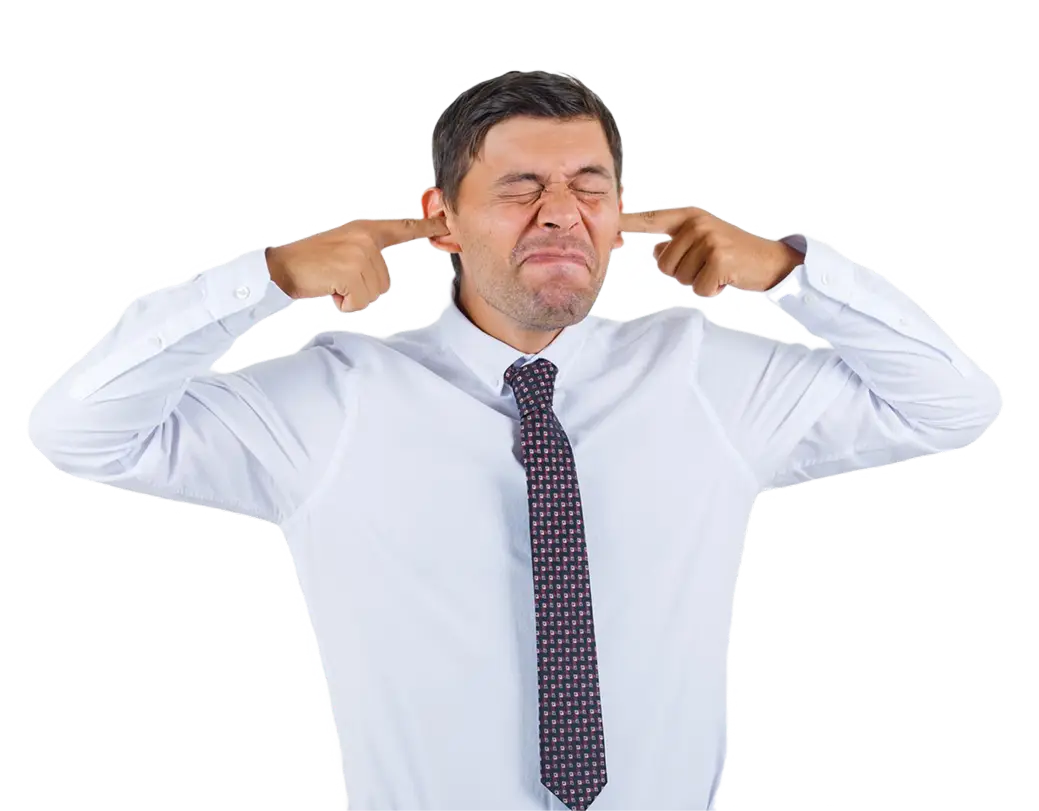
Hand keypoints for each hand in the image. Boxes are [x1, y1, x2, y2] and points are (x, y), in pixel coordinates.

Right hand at [266, 216, 450, 311]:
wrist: (279, 266)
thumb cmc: (310, 263)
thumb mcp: (343, 251)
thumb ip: (366, 256)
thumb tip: (380, 276)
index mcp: (365, 230)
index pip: (402, 228)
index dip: (426, 226)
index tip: (447, 223)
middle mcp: (365, 238)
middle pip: (385, 282)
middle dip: (361, 289)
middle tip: (336, 279)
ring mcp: (359, 253)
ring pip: (374, 293)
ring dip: (352, 296)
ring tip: (331, 282)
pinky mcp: (351, 270)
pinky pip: (360, 301)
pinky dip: (344, 303)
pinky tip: (329, 289)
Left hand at [619, 207, 803, 296]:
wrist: (770, 261)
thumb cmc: (733, 255)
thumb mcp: (702, 242)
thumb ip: (676, 244)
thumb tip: (656, 250)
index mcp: (689, 217)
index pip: (651, 220)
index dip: (627, 222)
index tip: (608, 221)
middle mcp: (696, 224)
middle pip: (663, 264)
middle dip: (682, 273)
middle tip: (707, 266)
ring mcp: (708, 240)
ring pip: (679, 278)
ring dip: (697, 282)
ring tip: (717, 271)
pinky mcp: (719, 259)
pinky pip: (697, 288)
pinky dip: (710, 291)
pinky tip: (725, 280)